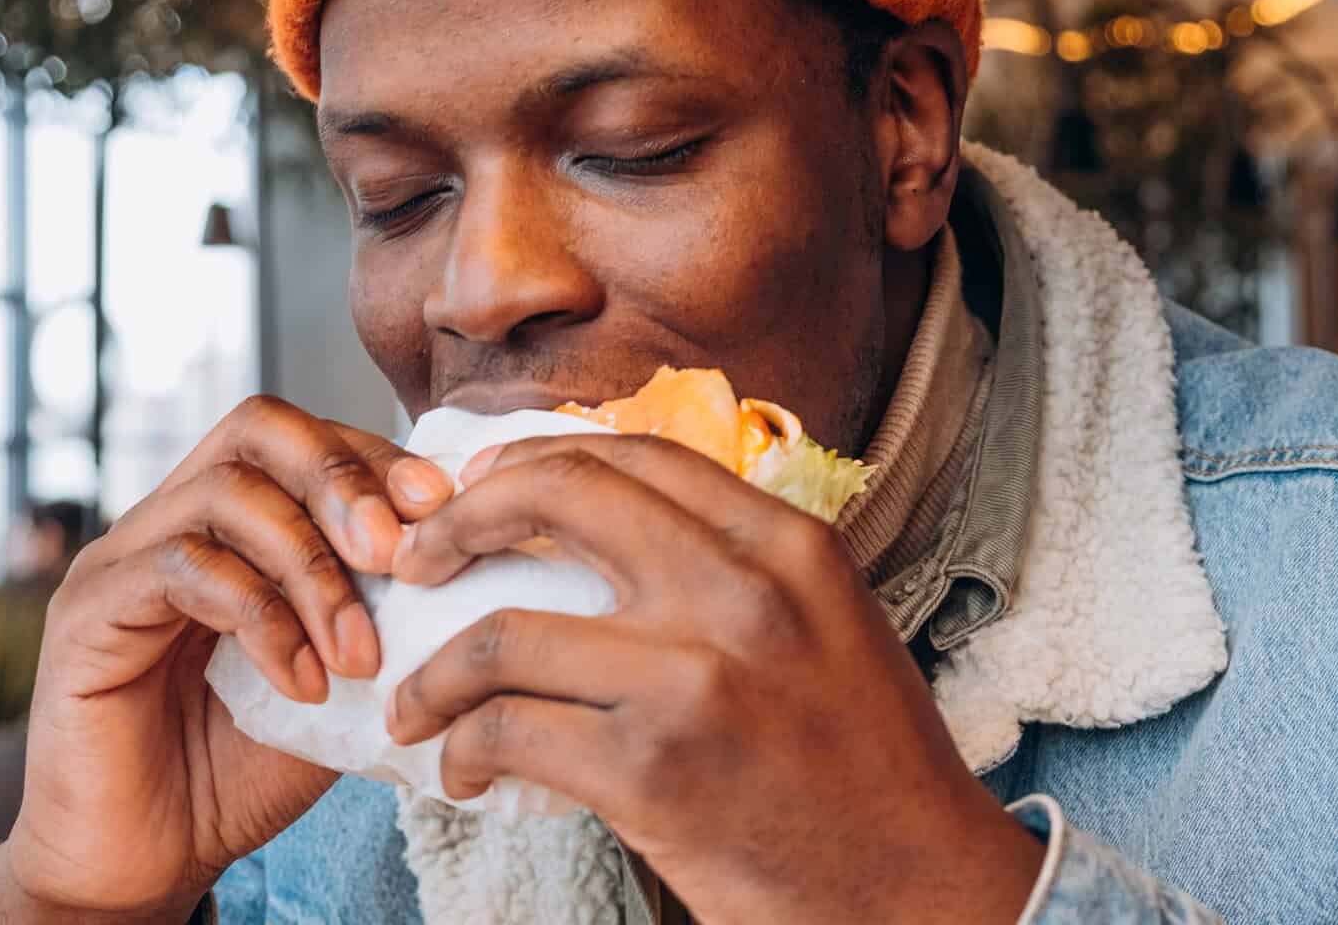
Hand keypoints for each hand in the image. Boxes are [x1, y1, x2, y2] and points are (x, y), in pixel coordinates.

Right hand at [0, 396, 454, 921]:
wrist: (146, 866)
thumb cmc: (241, 769)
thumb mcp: (337, 679)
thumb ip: (382, 611)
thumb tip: (465, 559)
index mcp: (229, 522)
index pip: (307, 436)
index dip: (377, 460)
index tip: (441, 512)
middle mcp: (169, 519)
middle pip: (259, 427)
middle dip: (345, 480)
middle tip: (397, 556)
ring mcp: (120, 559)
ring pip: (228, 496)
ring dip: (314, 571)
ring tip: (359, 656)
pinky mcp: (86, 613)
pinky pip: (181, 570)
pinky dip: (261, 619)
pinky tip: (303, 684)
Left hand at [385, 434, 1043, 923]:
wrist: (921, 885)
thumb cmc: (865, 760)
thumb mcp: (826, 621)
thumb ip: (736, 565)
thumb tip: (609, 532)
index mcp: (788, 544)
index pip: (635, 455)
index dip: (535, 459)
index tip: (479, 486)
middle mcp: (743, 590)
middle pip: (559, 499)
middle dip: (459, 521)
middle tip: (416, 560)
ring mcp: (695, 678)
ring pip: (504, 634)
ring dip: (435, 673)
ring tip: (417, 704)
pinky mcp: (653, 772)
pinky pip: (509, 732)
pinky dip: (462, 748)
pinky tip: (464, 769)